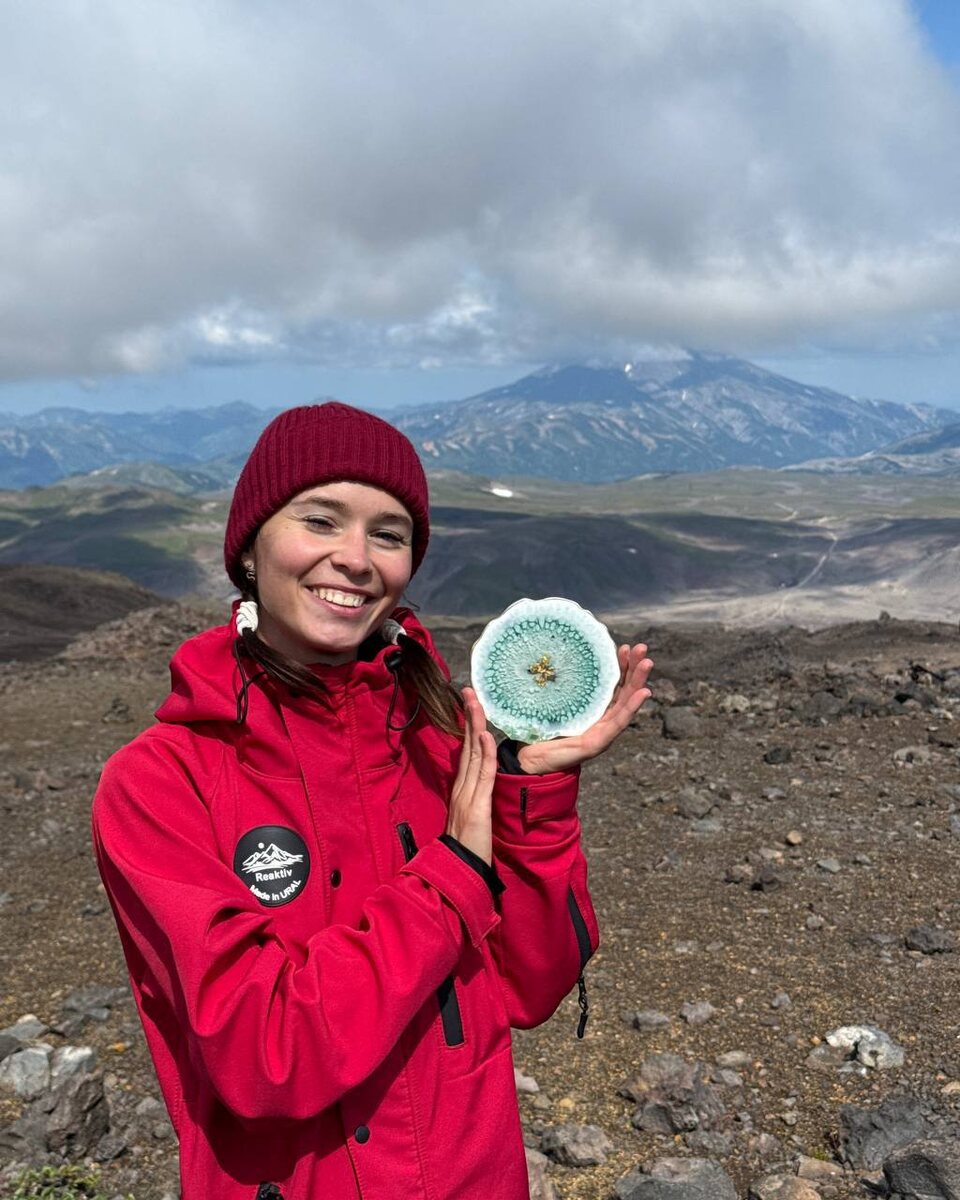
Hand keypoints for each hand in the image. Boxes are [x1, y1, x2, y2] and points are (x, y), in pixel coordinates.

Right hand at [445, 687, 496, 864]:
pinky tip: (485, 736)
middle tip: (470, 692)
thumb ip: (474, 801)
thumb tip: (482, 788)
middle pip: (467, 746)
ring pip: (473, 754)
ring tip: (476, 702)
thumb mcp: (470, 819)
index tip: (471, 707)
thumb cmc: (466, 849)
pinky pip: (484, 776)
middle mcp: (462, 788)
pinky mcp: (478, 807)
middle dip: (469, 717)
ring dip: (476, 726)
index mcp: (461, 790)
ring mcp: (468, 796)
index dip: (469, 728)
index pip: (466, 753)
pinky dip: (485, 754)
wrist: (456, 872)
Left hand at [516, 643, 652, 774]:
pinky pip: (617, 723)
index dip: (620, 666)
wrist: (528, 760)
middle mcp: (601, 720)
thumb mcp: (550, 702)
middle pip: (623, 692)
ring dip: (639, 683)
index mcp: (592, 710)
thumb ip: (557, 685)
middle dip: (635, 669)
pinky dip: (632, 707)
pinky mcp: (597, 743)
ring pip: (625, 704)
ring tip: (647, 664)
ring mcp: (602, 732)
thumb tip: (548, 654)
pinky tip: (643, 693)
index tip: (625, 647)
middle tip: (642, 648)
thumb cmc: (538, 730)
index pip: (611, 685)